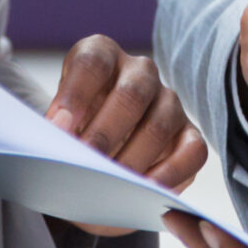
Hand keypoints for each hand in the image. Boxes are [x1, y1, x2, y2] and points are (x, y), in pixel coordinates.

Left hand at [46, 36, 209, 234]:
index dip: (75, 95)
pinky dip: (170, 175)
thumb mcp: (60, 123)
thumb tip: (56, 140)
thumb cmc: (75, 132)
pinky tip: (145, 192)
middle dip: (105, 133)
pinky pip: (192, 153)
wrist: (99, 152)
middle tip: (85, 163)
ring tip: (111, 186)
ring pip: (159, 125)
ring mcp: (169, 102)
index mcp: (102, 55)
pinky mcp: (190, 135)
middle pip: (130, 94)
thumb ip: (57, 129)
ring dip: (133, 159)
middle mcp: (139, 72)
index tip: (58, 127)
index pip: (92, 62)